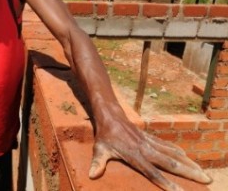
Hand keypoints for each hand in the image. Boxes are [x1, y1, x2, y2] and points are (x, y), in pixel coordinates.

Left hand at [88, 117, 211, 190]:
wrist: (110, 115)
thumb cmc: (105, 135)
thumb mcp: (99, 149)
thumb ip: (98, 163)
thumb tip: (92, 176)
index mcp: (135, 155)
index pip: (152, 172)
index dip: (166, 182)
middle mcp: (146, 149)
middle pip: (171, 163)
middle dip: (189, 173)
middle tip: (206, 180)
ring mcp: (150, 143)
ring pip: (173, 154)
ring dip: (188, 163)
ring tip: (202, 172)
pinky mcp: (150, 138)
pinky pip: (167, 146)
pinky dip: (179, 152)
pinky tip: (188, 158)